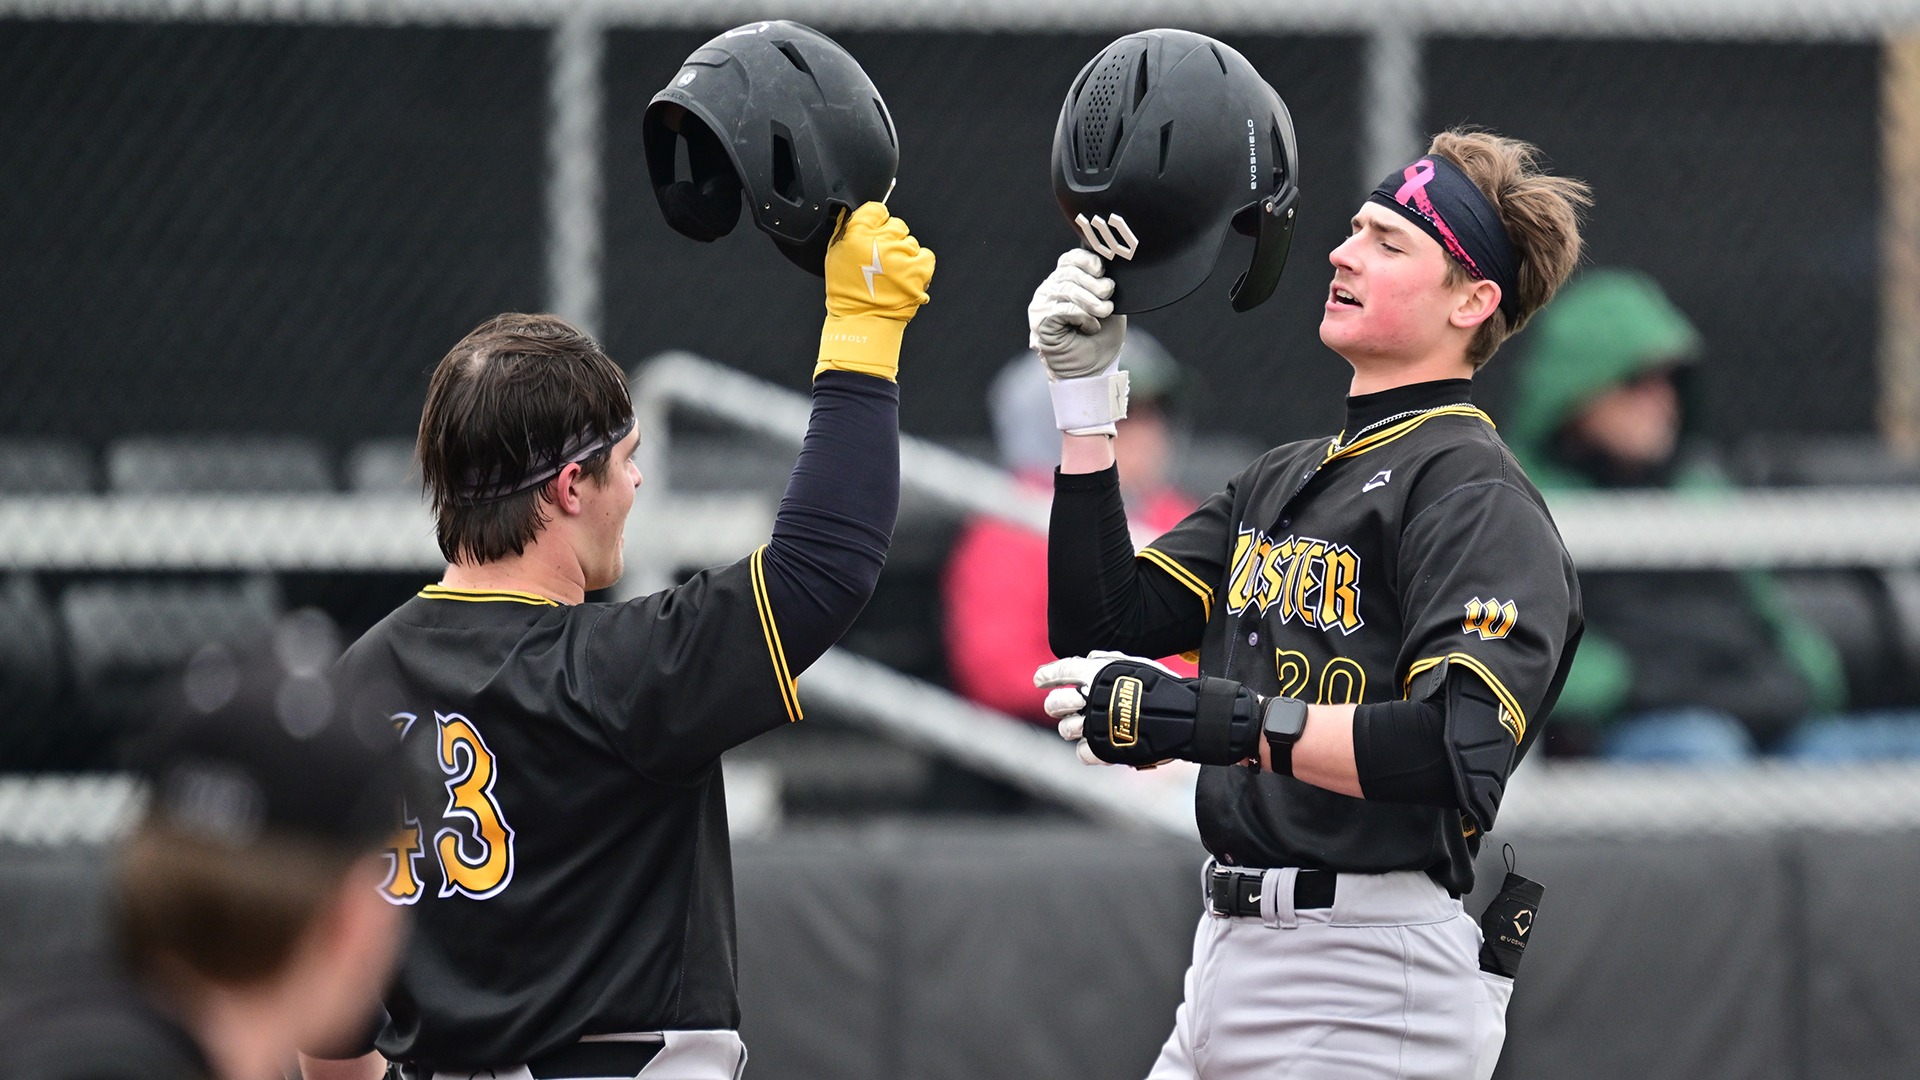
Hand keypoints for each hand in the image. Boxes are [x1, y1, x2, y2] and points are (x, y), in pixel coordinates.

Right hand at [817, 202, 935, 380]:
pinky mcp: (918, 270)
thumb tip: (857, 214)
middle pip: (896, 225)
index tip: (875, 233)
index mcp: (857, 234)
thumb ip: (848, 230)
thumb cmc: (847, 292)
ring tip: (892, 273)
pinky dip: (920, 265)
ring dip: (905, 255)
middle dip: (891, 240)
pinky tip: (906, 276)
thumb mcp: (835, 255)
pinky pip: (926, 256)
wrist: (862, 322)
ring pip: (911, 242)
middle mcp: (880, 241)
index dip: (876, 221)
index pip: (876, 209)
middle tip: (882, 260)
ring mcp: (901, 256)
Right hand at [1027, 250, 1129, 434]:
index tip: (1102, 271)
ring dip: (1091, 301)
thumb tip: (1110, 269)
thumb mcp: (1110, 305)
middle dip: (1094, 284)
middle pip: (1069, 273)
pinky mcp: (1040, 323)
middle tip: (1109, 300)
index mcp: (1064, 282)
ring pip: (1067, 290)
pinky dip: (1082, 316)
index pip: (1070, 259)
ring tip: (1104, 312)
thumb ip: (1104, 285)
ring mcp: (1041, 306)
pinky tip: (1090, 327)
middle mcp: (1048, 291)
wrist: (1093, 371)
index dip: (1086, 260)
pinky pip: (1062, 309)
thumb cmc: (1101, 339)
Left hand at [1035, 652, 1263, 767]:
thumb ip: (1111, 660)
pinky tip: (1097, 744)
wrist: (1186, 715)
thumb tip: (1090, 657)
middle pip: (1055, 704)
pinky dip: (1088, 750)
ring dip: (1072, 729)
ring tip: (1086, 727)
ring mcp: (1096, 725)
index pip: (1062, 671)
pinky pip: (1082, 753)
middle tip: (1065, 707)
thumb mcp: (1138, 665)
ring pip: (1066, 730)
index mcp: (1097, 673)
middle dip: (1056, 705)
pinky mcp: (1104, 750)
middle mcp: (1091, 698)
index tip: (1039, 680)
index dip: (1047, 675)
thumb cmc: (1164, 687)